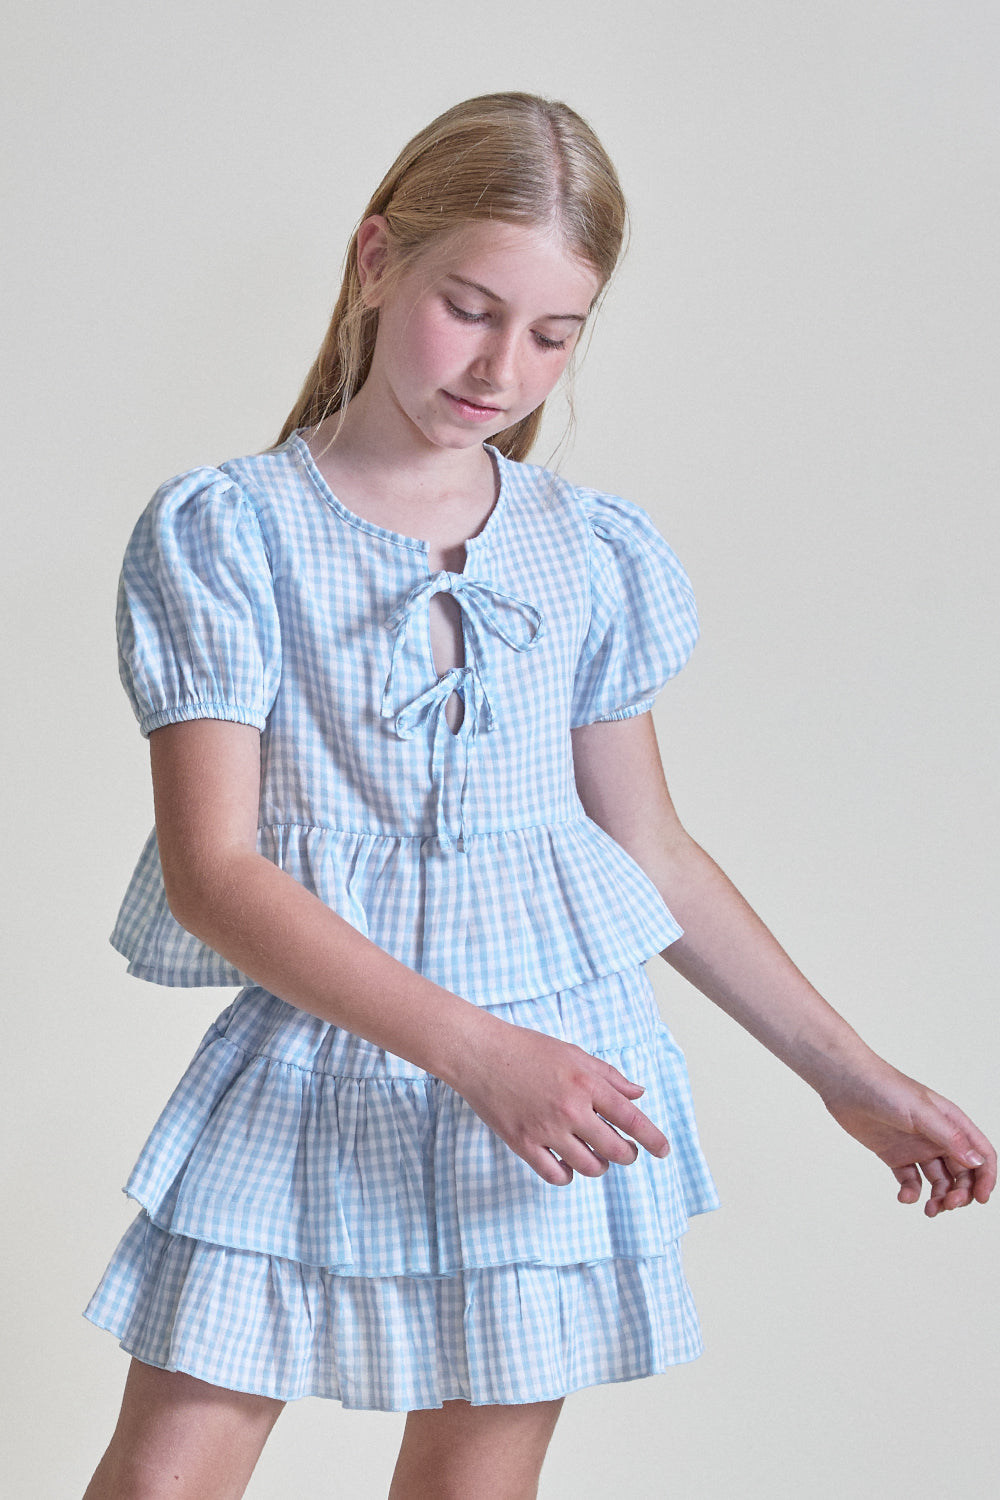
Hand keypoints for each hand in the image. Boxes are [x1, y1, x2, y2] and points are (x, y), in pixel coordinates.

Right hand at [450, 1016, 670, 1185]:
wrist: (480, 1054)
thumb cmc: (527, 1049)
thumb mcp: (574, 1053)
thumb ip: (610, 1076)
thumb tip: (639, 1093)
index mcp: (587, 1084)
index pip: (632, 1119)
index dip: (653, 1139)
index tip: (664, 1150)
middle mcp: (571, 1110)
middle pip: (616, 1150)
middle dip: (627, 1155)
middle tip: (625, 1152)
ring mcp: (546, 1130)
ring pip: (590, 1167)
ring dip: (600, 1165)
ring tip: (595, 1155)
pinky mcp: (523, 1144)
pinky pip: (556, 1175)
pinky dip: (568, 1174)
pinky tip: (567, 1162)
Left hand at [821, 1061, 995, 1216]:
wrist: (844, 1082)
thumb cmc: (884, 1087)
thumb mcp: (920, 1112)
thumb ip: (948, 1137)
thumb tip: (976, 1162)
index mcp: (951, 1122)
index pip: (981, 1154)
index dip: (985, 1177)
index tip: (980, 1199)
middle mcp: (937, 1136)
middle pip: (962, 1173)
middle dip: (960, 1193)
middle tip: (947, 1204)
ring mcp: (916, 1146)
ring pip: (939, 1181)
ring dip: (939, 1197)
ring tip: (929, 1210)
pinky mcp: (895, 1155)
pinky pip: (910, 1181)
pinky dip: (911, 1193)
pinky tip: (904, 1197)